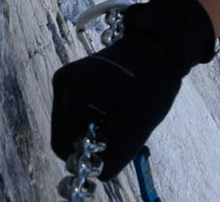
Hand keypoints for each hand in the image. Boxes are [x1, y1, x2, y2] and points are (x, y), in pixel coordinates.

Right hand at [49, 0, 216, 179]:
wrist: (157, 46)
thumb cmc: (151, 84)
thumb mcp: (137, 126)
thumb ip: (114, 155)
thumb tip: (98, 173)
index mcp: (75, 92)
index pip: (62, 143)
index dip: (82, 155)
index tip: (107, 152)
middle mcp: (63, 83)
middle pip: (64, 133)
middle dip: (87, 142)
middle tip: (116, 137)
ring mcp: (66, 78)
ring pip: (69, 122)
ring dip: (90, 130)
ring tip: (118, 120)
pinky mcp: (73, 78)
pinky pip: (75, 110)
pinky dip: (92, 118)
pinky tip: (113, 109)